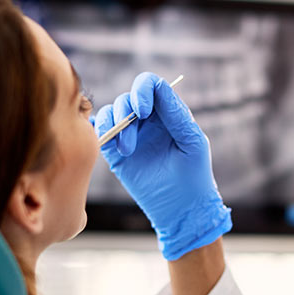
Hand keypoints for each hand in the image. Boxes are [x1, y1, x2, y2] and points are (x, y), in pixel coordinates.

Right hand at [92, 72, 229, 259]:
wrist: (180, 209)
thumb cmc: (194, 176)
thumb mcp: (191, 142)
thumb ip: (176, 114)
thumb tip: (159, 89)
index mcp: (167, 113)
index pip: (150, 85)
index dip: (142, 90)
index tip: (143, 112)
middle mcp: (147, 120)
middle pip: (126, 98)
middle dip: (125, 113)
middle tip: (132, 142)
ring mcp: (130, 135)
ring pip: (111, 112)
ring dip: (114, 125)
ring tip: (126, 150)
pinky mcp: (115, 153)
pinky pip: (101, 132)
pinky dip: (99, 131)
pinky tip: (110, 144)